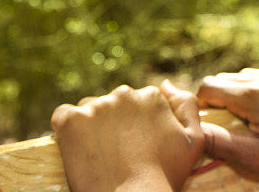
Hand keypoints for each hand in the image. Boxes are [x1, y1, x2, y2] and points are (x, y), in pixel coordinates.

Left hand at [51, 80, 204, 191]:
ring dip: (92, 124)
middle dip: (115, 122)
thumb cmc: (165, 174)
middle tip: (118, 152)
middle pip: (114, 103)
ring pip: (90, 109)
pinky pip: (64, 115)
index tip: (137, 145)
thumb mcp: (194, 139)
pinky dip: (68, 129)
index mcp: (152, 96)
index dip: (137, 125)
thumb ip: (186, 104)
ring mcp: (95, 106)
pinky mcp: (70, 121)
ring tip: (99, 153)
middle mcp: (124, 94)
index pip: (139, 102)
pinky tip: (78, 148)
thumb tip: (166, 84)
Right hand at [198, 67, 258, 191]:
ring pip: (253, 75)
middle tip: (234, 123)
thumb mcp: (251, 157)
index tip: (211, 120)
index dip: (205, 103)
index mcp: (254, 95)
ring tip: (256, 118)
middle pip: (229, 78)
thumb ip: (218, 141)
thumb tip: (193, 129)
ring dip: (247, 91)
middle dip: (225, 97)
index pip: (209, 86)